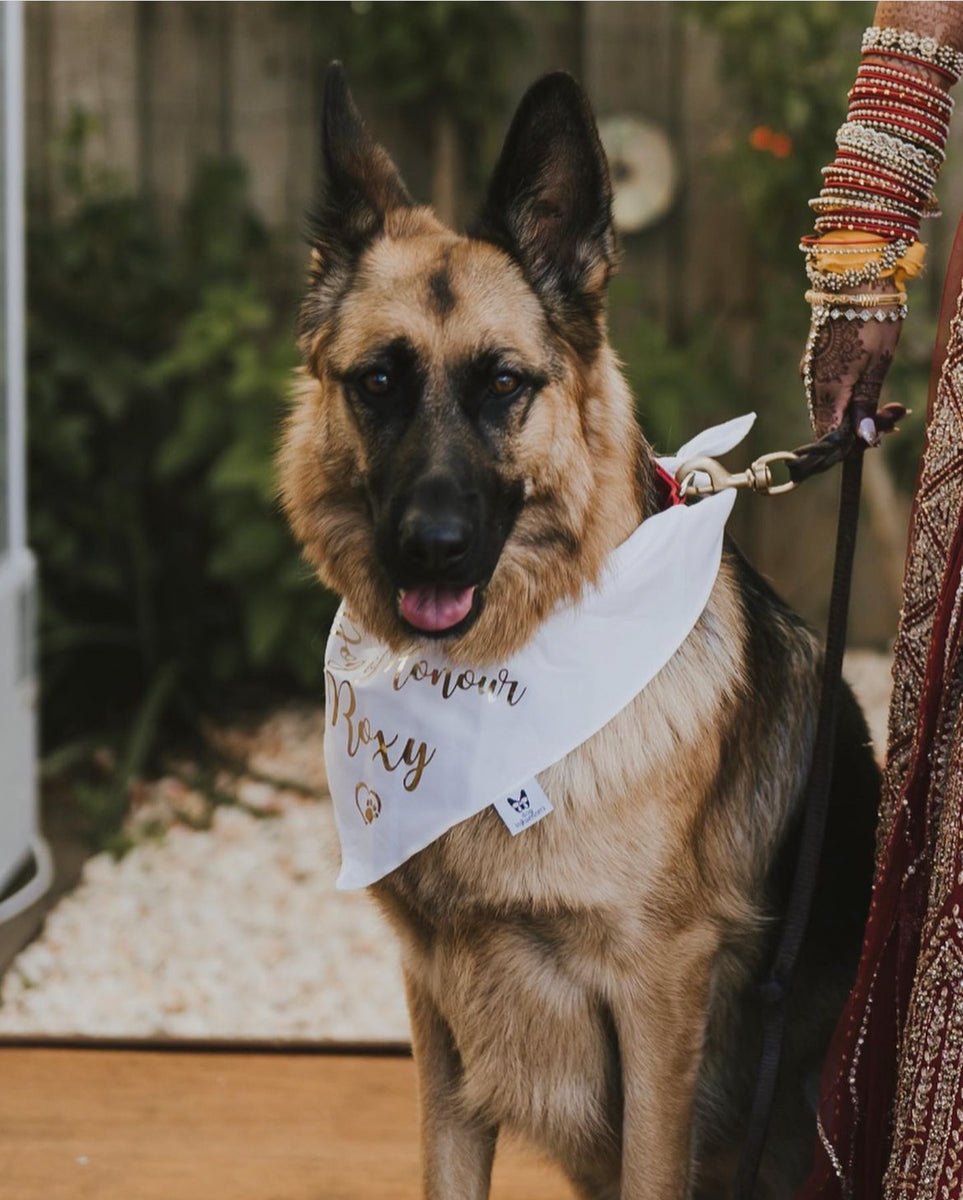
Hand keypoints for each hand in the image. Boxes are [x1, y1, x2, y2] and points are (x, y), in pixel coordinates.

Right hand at [802, 284, 906, 444]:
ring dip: (861, 409)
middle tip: (898, 412)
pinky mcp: (817, 359)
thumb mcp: (876, 369)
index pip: (832, 436)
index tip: (887, 430)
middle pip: (832, 423)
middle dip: (864, 425)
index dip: (856, 442)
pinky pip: (831, 388)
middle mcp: (813, 385)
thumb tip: (863, 439)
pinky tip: (871, 384)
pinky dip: (851, 393)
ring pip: (833, 406)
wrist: (855, 279)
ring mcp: (812, 371)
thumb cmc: (870, 322)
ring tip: (893, 403)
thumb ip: (866, 406)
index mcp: (826, 392)